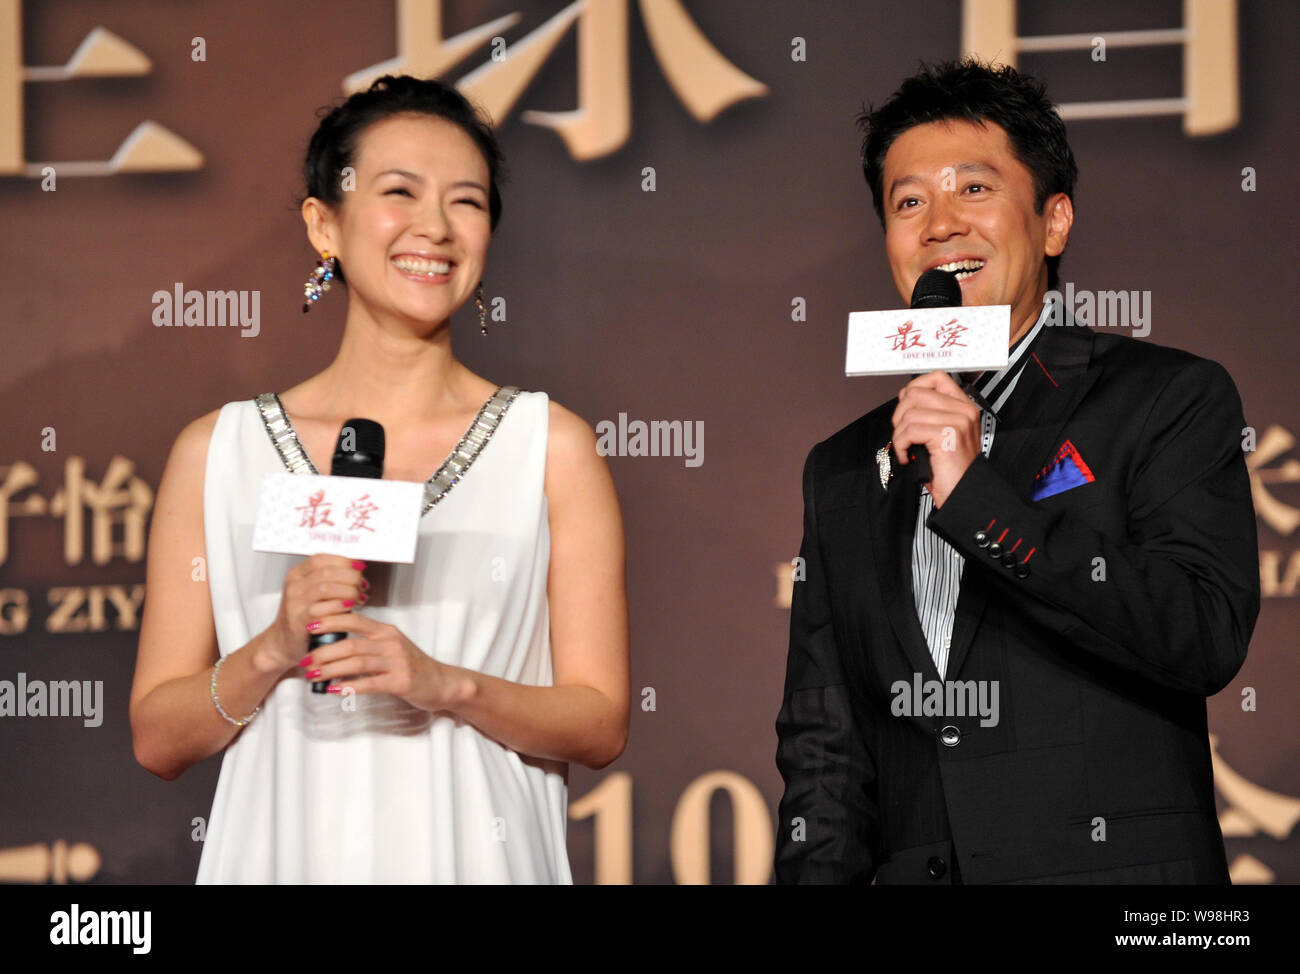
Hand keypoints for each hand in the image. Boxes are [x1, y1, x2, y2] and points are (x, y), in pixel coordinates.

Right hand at [261, 553, 367, 673]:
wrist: (285, 643)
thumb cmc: (304, 617)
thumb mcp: (313, 592)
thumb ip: (331, 580)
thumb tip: (357, 570)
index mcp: (297, 574)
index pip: (321, 559)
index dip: (344, 561)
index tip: (359, 567)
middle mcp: (294, 586)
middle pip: (327, 572)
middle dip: (351, 577)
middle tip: (362, 586)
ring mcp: (295, 603)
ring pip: (326, 588)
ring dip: (348, 592)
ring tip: (359, 599)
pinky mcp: (299, 620)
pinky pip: (322, 609)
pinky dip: (340, 607)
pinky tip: (349, 609)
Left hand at [296, 612, 463, 711]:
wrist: (442, 683)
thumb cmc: (412, 666)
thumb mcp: (391, 647)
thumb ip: (367, 644)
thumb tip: (333, 647)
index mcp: (386, 631)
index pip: (354, 619)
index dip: (330, 621)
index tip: (309, 626)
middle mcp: (391, 643)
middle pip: (351, 644)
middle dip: (323, 652)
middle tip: (305, 660)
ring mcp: (397, 662)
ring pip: (357, 663)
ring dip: (331, 669)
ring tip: (313, 675)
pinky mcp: (400, 681)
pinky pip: (369, 683)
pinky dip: (349, 686)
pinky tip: (334, 690)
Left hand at [892, 370, 980, 506]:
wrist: (963, 493)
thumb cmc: (950, 470)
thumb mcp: (943, 434)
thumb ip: (931, 414)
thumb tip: (906, 400)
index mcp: (964, 407)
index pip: (937, 378)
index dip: (914, 388)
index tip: (906, 407)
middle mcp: (963, 411)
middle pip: (915, 393)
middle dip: (900, 414)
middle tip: (904, 433)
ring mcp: (957, 422)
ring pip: (909, 413)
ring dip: (899, 434)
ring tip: (906, 448)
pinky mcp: (947, 435)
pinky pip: (909, 431)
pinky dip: (900, 445)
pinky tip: (907, 456)